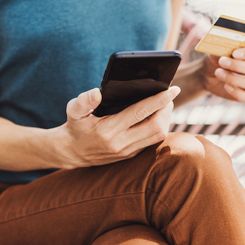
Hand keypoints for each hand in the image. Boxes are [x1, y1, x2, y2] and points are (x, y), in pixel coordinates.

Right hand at [57, 86, 180, 167]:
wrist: (71, 152)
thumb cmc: (75, 127)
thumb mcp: (73, 111)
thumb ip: (84, 101)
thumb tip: (97, 92)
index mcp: (108, 130)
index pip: (140, 112)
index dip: (159, 100)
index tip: (173, 89)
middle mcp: (121, 143)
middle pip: (156, 127)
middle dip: (166, 109)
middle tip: (169, 96)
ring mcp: (128, 151)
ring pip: (158, 136)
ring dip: (166, 119)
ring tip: (165, 105)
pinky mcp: (132, 155)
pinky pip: (153, 141)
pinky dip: (160, 127)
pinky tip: (159, 116)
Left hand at [203, 44, 244, 102]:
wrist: (207, 73)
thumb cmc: (216, 57)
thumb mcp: (218, 49)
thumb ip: (224, 46)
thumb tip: (227, 44)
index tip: (234, 53)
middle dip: (240, 66)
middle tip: (222, 62)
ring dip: (234, 79)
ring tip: (218, 73)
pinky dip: (237, 92)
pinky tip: (226, 86)